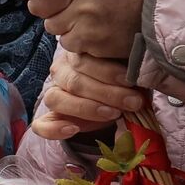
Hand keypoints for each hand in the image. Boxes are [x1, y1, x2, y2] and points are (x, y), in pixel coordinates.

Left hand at [16, 0, 146, 57]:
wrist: (154, 10)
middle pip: (37, 5)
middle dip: (47, 6)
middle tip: (68, 3)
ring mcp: (89, 14)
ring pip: (50, 25)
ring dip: (62, 23)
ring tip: (86, 15)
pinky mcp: (92, 38)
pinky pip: (65, 41)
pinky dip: (75, 38)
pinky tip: (92, 29)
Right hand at [32, 50, 146, 139]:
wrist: (116, 99)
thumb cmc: (124, 80)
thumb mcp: (129, 69)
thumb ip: (131, 67)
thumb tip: (142, 71)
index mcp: (76, 55)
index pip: (83, 61)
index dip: (107, 72)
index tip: (130, 80)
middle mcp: (60, 72)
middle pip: (75, 82)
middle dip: (106, 93)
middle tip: (133, 102)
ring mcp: (54, 95)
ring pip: (58, 99)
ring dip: (87, 108)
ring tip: (114, 114)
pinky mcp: (52, 118)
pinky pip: (41, 125)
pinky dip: (54, 129)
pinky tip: (73, 130)